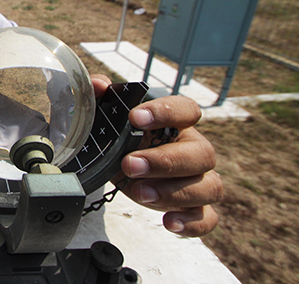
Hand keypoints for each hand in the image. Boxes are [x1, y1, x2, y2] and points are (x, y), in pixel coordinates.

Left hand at [91, 75, 222, 236]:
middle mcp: (193, 149)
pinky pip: (207, 218)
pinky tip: (169, 222)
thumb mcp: (108, 116)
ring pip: (209, 187)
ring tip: (140, 193)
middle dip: (165, 161)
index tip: (135, 117)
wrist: (121, 165)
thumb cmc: (122, 137)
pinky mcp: (194, 208)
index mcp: (176, 123)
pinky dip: (192, 223)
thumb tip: (98, 84)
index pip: (187, 109)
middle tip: (130, 164)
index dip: (166, 112)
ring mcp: (197, 180)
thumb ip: (102, 97)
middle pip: (201, 153)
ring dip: (175, 192)